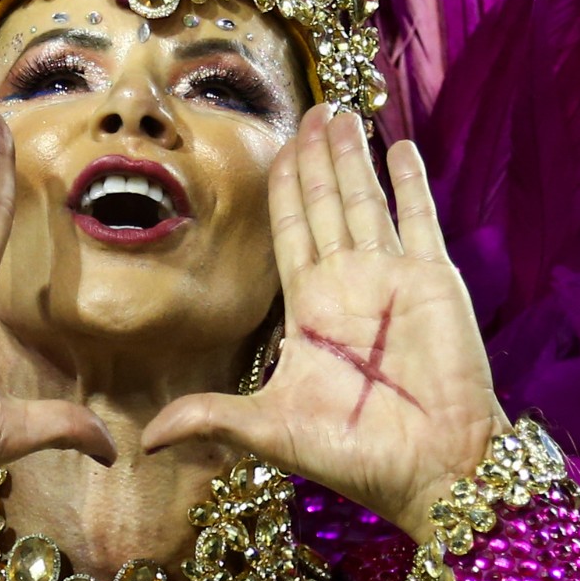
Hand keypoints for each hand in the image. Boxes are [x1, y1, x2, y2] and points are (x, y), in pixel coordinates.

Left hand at [142, 105, 508, 540]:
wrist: (434, 471)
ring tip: (341, 113)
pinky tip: (398, 147)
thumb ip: (212, 417)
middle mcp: (348, 282)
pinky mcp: (432, 280)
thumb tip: (145, 438)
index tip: (277, 147)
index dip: (282, 187)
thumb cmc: (356, 455)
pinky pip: (418, 219)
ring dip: (352, 156)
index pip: (288, 230)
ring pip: (364, 199)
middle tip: (311, 109)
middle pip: (324, 202)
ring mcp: (391, 277)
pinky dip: (408, 183)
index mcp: (309, 307)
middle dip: (315, 156)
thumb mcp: (271, 430)